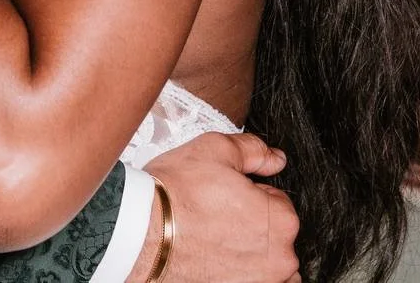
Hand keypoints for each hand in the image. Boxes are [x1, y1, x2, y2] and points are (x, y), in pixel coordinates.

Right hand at [137, 133, 300, 282]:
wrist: (139, 233)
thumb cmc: (173, 196)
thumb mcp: (214, 150)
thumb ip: (253, 150)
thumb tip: (274, 158)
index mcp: (280, 220)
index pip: (277, 201)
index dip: (250, 193)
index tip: (227, 194)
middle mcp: (279, 258)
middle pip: (273, 234)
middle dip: (251, 223)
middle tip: (215, 214)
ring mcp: (260, 282)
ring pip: (267, 265)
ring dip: (251, 254)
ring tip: (215, 241)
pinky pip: (254, 282)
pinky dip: (242, 273)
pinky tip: (216, 260)